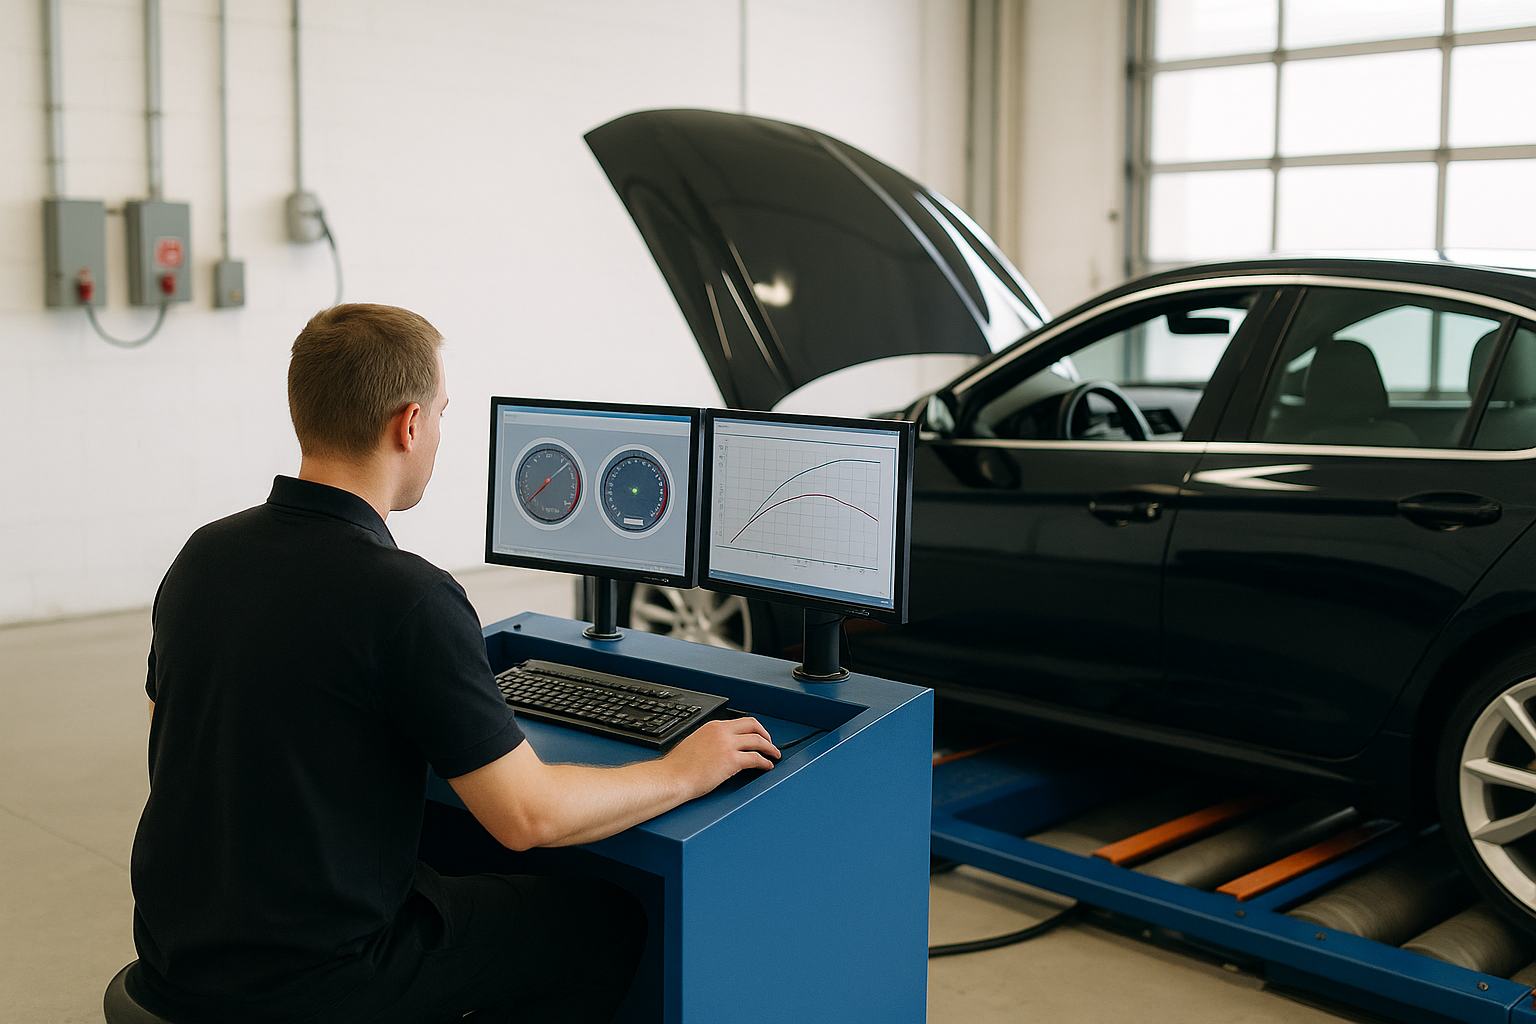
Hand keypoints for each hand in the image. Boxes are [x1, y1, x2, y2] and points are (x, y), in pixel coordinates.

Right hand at [665, 717, 780, 798]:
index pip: (740, 722)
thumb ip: (710, 741)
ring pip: (758, 741)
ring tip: (774, 755)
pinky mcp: (732, 760)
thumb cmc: (678, 767)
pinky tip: (767, 766)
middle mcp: (722, 732)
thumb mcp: (694, 743)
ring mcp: (727, 745)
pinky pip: (756, 758)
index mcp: (713, 726)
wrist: (672, 777)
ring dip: (770, 748)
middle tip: (770, 743)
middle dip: (766, 734)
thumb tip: (719, 749)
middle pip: (753, 725)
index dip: (752, 729)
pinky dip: (765, 762)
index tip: (756, 736)